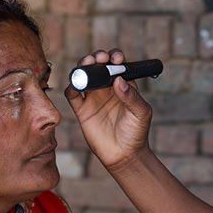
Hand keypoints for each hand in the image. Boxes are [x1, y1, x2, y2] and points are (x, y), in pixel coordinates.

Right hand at [64, 49, 152, 168]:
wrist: (124, 155)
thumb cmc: (137, 133)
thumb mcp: (141, 113)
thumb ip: (132, 96)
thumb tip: (119, 80)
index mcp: (123, 85)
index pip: (117, 65)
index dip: (115, 57)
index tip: (116, 57)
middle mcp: (106, 88)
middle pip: (97, 66)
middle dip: (97, 57)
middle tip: (99, 58)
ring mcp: (93, 98)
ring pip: (83, 76)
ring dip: (83, 67)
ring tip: (87, 64)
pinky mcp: (82, 110)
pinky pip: (72, 94)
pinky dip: (71, 86)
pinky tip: (76, 84)